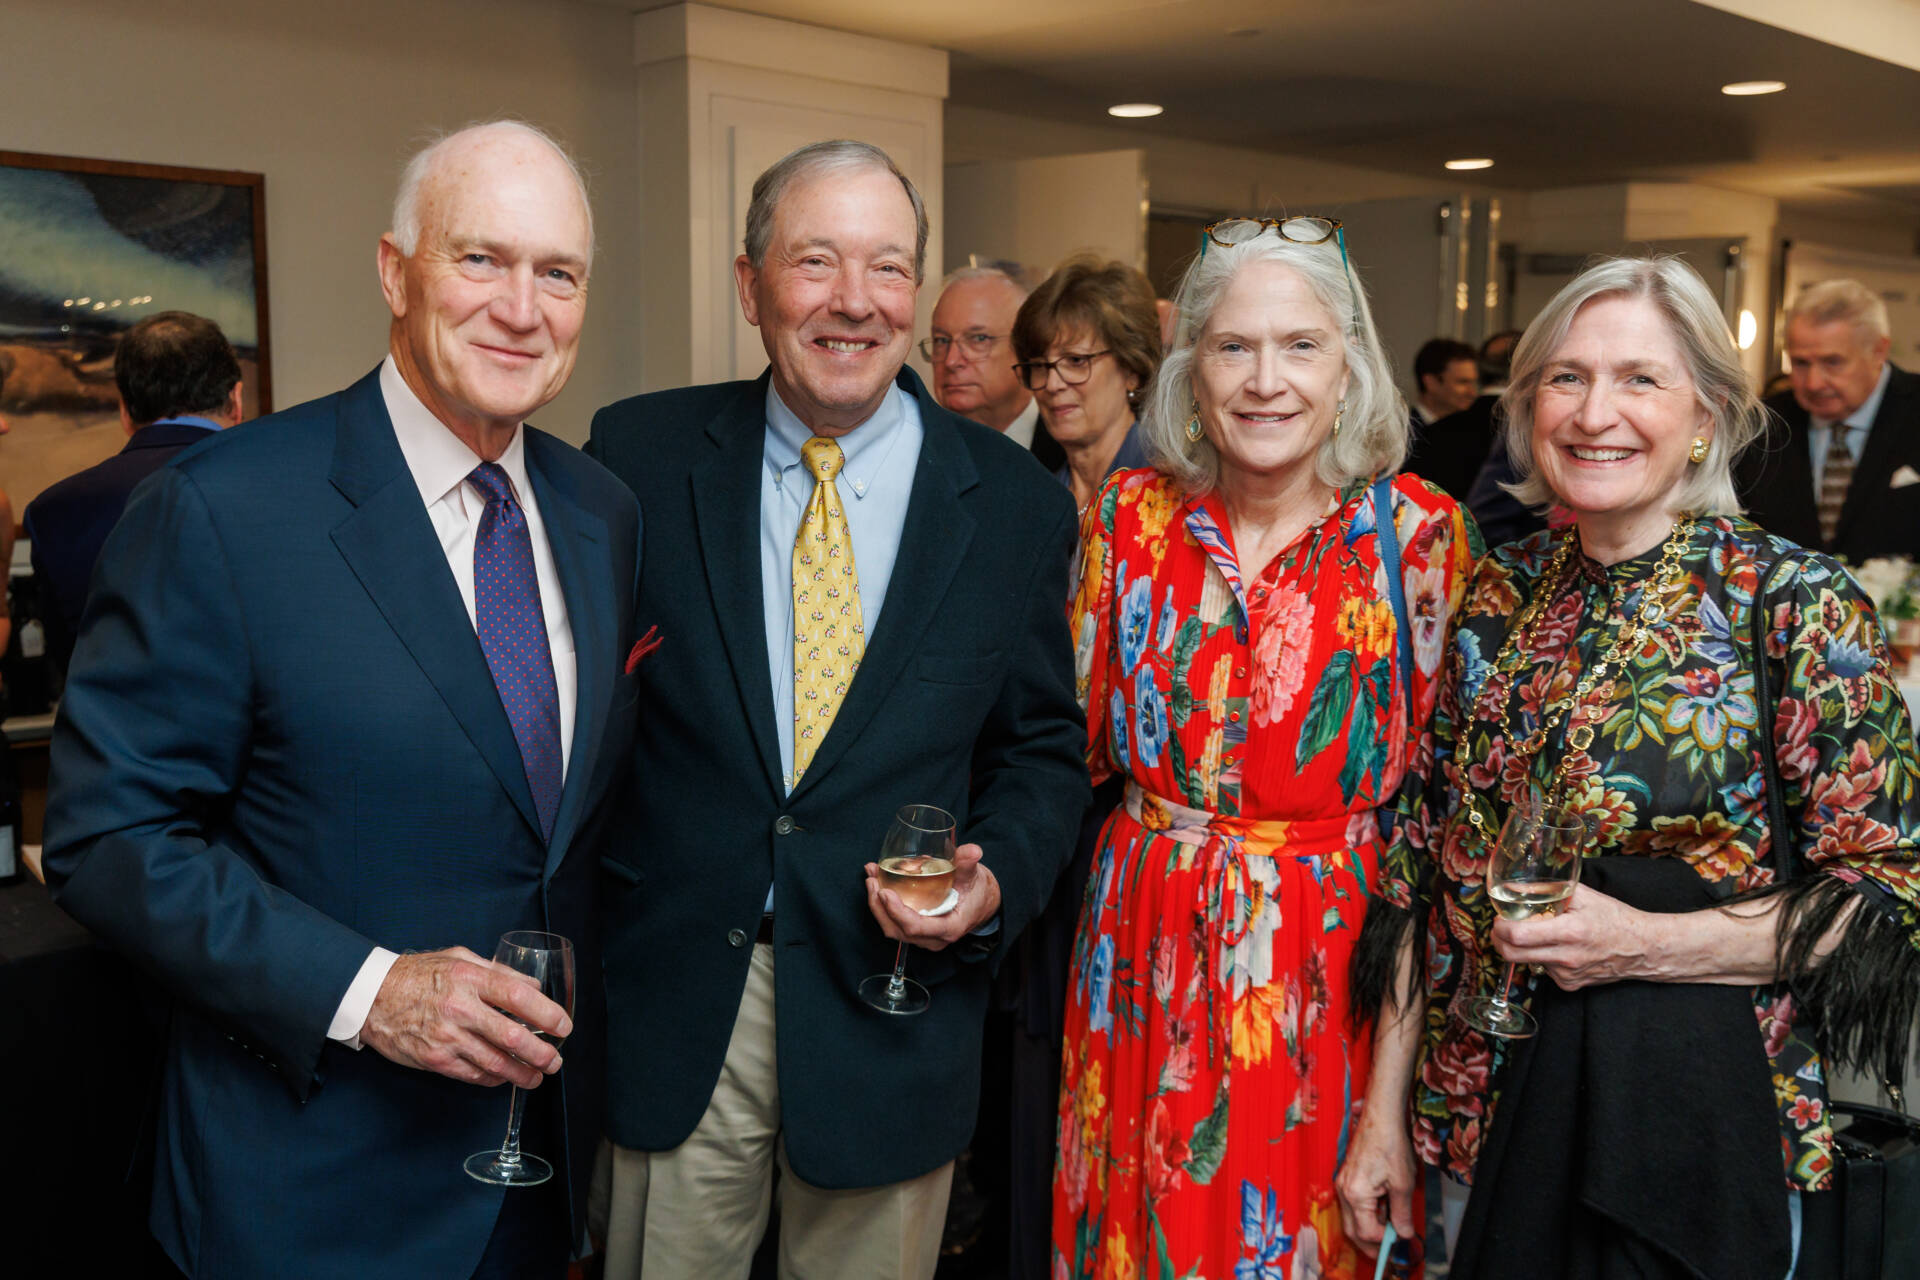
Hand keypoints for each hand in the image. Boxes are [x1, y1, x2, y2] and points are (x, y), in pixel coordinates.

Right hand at [359, 947, 571, 1087]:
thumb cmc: (419, 974)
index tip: (563, 1025)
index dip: (547, 1014)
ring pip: (495, 1063)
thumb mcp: (459, 957)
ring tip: (538, 1076)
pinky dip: (494, 1079)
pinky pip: (473, 1075)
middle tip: (556, 1061)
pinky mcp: (435, 1059)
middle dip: (541, 1053)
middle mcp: (460, 1008)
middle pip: (512, 1036)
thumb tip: (532, 984)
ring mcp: (447, 1037)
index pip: (519, 996)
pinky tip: (506, 1078)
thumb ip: (497, 971)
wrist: (371, 996)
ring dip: (522, 1073)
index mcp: (470, 978)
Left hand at [864, 842, 1000, 949]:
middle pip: (897, 930)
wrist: (982, 903)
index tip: (885, 892)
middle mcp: (933, 938)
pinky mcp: (916, 930)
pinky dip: (882, 905)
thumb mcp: (974, 875)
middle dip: (879, 906)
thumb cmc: (977, 891)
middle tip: (872, 879)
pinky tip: (877, 883)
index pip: (916, 927)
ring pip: (892, 928)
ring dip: (876, 905)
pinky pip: (894, 923)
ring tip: (871, 877)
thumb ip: (968, 863)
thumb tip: (971, 850)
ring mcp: (923, 937)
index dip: (897, 912)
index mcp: (948, 928)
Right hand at [1335, 1102, 1416, 1252]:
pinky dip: (1366, 1214)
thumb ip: (1402, 1213)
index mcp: (1356, 1194)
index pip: (1367, 1232)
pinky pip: (1352, 1205)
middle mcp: (1343, 1191)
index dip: (1385, 1240)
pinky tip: (1382, 1207)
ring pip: (1351, 1219)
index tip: (1402, 1238)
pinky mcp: (1346, 1177)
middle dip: (1370, 1243)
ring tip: (1390, 1225)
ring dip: (1369, 1227)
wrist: (1380, 1117)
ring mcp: (1342, 1183)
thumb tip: (1404, 1234)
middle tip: (1390, 1248)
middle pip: (1353, 1230)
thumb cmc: (1390, 1144)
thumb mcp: (1403, 1183)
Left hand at [1491, 884, 1659, 988]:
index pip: (1518, 936)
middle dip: (1499, 940)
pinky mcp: (1569, 986)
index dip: (1501, 927)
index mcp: (1569, 932)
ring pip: (1527, 961)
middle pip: (1512, 955)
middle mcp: (1566, 958)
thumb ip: (1547, 890)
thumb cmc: (1614, 918)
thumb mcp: (1583, 896)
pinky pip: (1544, 970)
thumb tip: (1514, 887)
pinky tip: (1558, 947)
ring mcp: (1567, 975)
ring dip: (1523, 948)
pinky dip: (1542, 957)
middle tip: (1501, 928)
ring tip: (1538, 933)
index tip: (1500, 918)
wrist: (1642, 949)